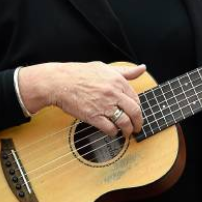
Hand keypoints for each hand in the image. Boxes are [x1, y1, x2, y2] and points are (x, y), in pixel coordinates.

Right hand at [24, 62, 145, 138]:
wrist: (59, 82)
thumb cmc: (80, 73)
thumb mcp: (105, 68)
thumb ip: (125, 71)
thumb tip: (142, 68)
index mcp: (118, 81)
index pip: (136, 98)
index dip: (138, 108)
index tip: (136, 113)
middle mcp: (113, 93)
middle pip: (134, 112)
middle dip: (138, 122)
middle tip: (137, 128)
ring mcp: (104, 105)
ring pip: (124, 122)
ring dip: (128, 130)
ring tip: (127, 133)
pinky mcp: (93, 116)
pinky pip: (109, 128)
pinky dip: (113, 133)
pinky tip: (112, 132)